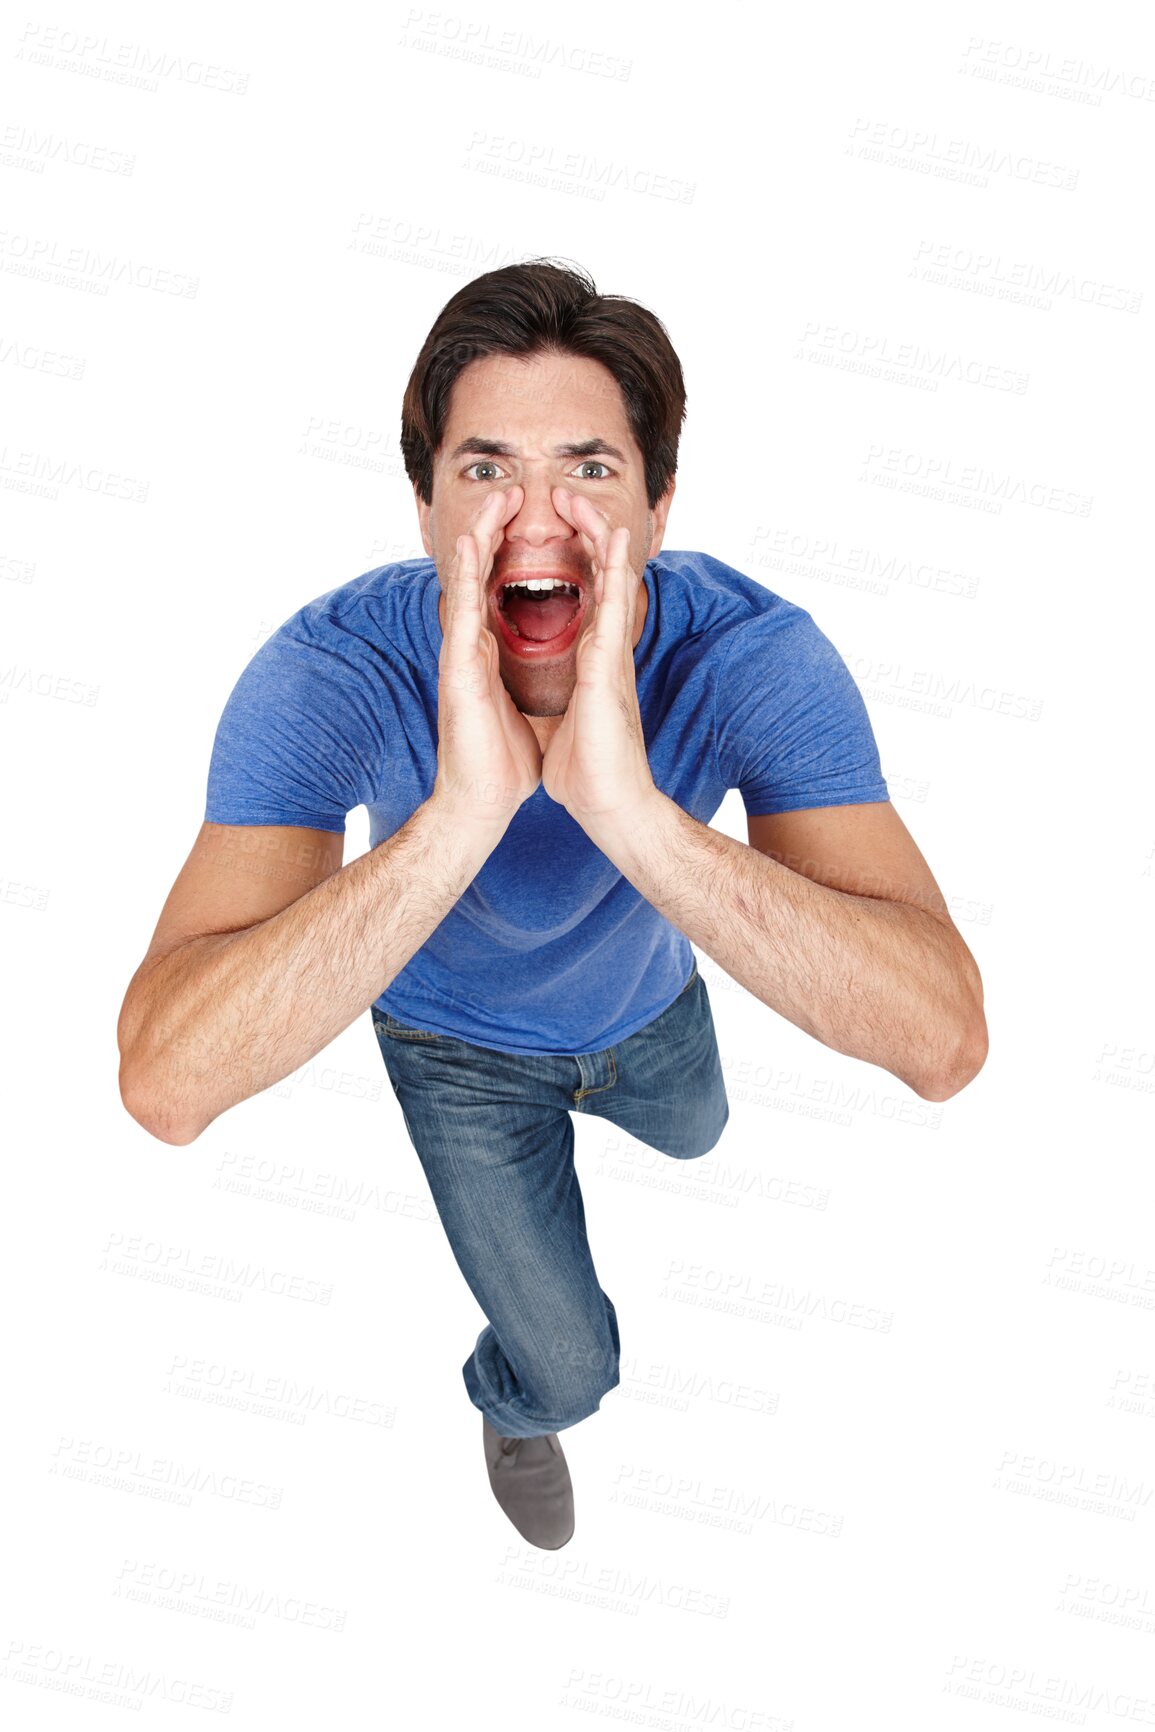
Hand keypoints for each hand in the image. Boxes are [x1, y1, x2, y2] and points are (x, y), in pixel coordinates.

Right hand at [432, 487, 542, 829]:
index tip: (526, 517)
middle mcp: (471, 649)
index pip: (497, 589)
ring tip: (492, 501)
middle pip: (479, 575)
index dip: (508, 551)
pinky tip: (468, 546)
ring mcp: (460, 658)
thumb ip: (530, 679)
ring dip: (478, 539)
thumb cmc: (504, 764)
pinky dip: (464, 578)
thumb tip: (551, 668)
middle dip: (492, 530)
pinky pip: (462, 615)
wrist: (483, 804)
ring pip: (466, 584)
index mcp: (489, 655)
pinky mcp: (458, 675)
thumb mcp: (528, 707)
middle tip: (509, 492)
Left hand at [540, 489, 658, 831]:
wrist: (607, 806)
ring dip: (601, 538)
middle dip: (589, 534)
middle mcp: (605, 651)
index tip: (561, 528)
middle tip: (572, 496)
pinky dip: (612, 570)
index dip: (576, 560)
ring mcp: (611, 657)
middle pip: (602, 578)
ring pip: (611, 582)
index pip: (586, 598)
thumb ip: (564, 698)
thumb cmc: (589, 771)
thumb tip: (554, 697)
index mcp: (591, 661)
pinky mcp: (607, 670)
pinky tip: (613, 541)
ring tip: (590, 501)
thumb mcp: (567, 720)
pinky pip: (610, 608)